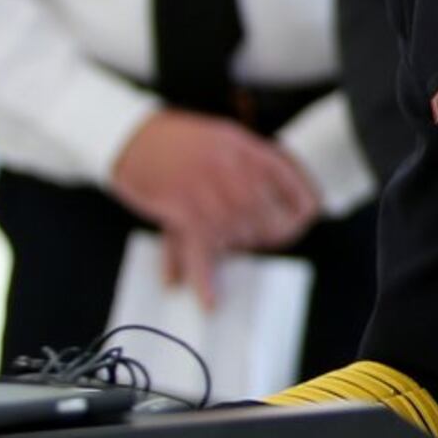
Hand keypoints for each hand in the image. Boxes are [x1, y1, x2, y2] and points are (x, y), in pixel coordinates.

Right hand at [110, 108, 320, 277]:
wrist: (133, 138)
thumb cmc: (180, 139)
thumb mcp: (226, 137)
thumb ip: (255, 162)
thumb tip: (289, 192)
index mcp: (245, 146)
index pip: (289, 179)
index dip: (302, 204)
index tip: (304, 217)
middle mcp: (230, 167)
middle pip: (265, 213)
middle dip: (271, 233)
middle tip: (267, 239)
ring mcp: (206, 190)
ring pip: (236, 234)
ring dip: (239, 245)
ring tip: (234, 243)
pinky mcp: (181, 210)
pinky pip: (198, 250)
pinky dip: (203, 278)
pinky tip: (210, 300)